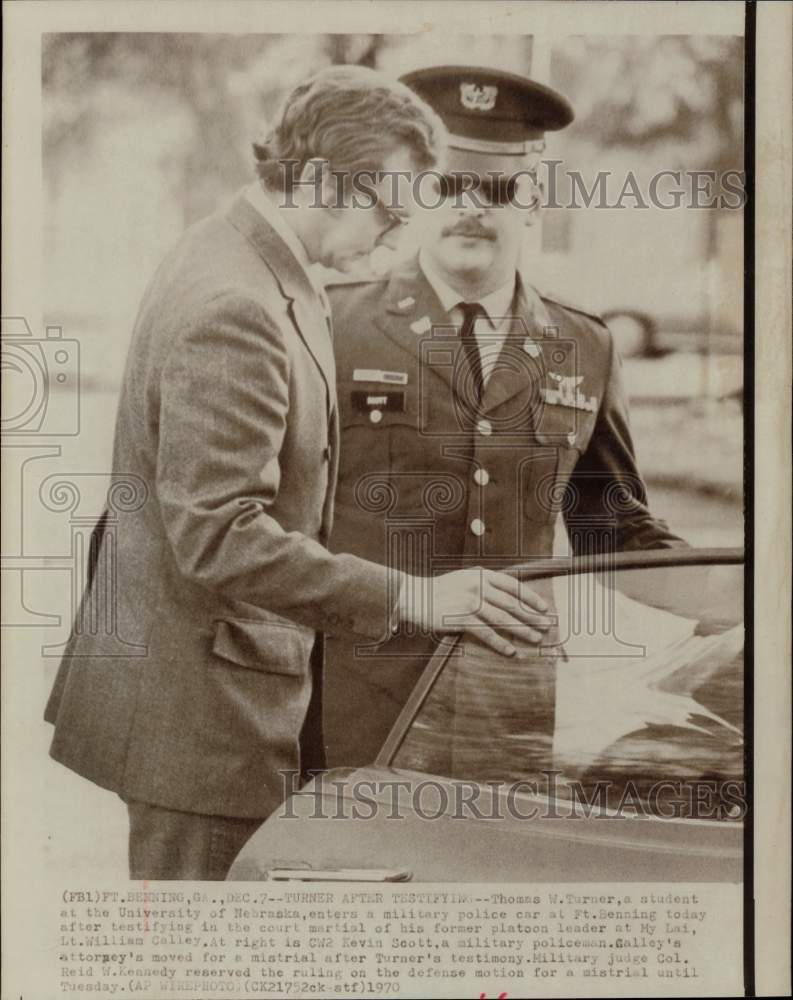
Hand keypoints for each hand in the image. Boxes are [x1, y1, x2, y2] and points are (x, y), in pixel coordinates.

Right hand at [398, 568, 553, 657]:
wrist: (414, 596)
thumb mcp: (464, 579)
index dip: (531, 597)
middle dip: (532, 616)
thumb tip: (507, 598)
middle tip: (548, 626)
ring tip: (536, 639)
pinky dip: (500, 643)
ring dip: (522, 630)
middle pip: (512, 604)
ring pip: (503, 619)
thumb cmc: (440, 591)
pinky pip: (486, 633)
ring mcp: (470, 603)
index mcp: (481, 575)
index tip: (544, 607)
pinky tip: (511, 651)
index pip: (513, 586)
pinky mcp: (461, 619)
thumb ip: (484, 585)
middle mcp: (478, 587)